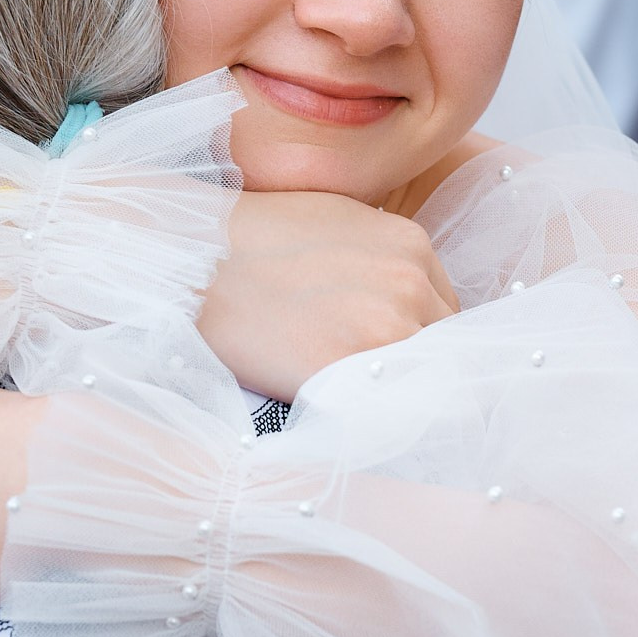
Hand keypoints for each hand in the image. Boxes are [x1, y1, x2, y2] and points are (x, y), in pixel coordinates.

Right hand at [197, 191, 459, 401]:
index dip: (421, 336)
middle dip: (414, 363)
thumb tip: (405, 303)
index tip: (389, 352)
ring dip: (395, 391)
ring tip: (347, 388)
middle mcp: (412, 283)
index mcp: (412, 245)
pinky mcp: (350, 370)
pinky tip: (337, 403)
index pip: (447, 311)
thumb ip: (383, 260)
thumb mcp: (337, 223)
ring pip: (425, 382)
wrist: (189, 259)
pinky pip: (390, 409)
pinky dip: (373, 413)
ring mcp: (387, 328)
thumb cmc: (250, 238)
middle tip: (365, 374)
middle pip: (446, 346)